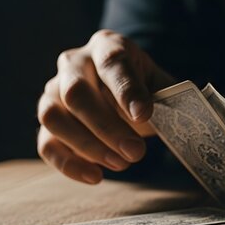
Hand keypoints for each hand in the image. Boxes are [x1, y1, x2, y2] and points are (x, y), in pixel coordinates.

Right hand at [37, 29, 174, 183]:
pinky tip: (95, 177)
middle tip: (135, 152)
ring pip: (53, 117)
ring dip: (87, 146)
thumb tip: (179, 118)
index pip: (112, 63)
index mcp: (108, 47)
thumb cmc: (146, 89)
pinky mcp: (49, 121)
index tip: (144, 115)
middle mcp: (74, 63)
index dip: (127, 91)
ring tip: (121, 164)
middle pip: (76, 93)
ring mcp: (54, 90)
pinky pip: (46, 143)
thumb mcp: (162, 87)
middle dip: (107, 127)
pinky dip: (68, 163)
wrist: (127, 94)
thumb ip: (168, 99)